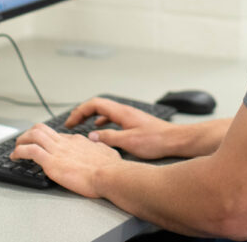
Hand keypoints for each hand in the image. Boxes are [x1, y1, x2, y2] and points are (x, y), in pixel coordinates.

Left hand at [10, 123, 120, 197]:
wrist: (109, 175)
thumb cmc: (111, 168)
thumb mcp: (107, 151)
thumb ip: (99, 146)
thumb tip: (97, 144)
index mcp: (77, 141)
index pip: (57, 135)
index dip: (47, 139)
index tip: (43, 145)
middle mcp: (65, 142)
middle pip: (42, 129)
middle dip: (29, 134)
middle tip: (23, 142)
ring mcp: (57, 151)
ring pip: (33, 135)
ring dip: (21, 141)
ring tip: (15, 149)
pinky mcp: (51, 162)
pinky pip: (29, 151)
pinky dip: (19, 152)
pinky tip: (14, 157)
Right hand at [62, 97, 178, 159]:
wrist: (175, 140)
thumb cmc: (156, 140)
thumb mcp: (129, 141)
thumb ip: (109, 138)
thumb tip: (91, 136)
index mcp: (121, 112)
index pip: (94, 104)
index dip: (79, 111)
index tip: (70, 122)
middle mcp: (124, 110)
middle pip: (98, 105)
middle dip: (82, 113)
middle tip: (71, 124)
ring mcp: (129, 115)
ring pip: (105, 111)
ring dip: (91, 117)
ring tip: (81, 126)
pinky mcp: (133, 122)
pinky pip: (112, 117)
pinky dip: (102, 121)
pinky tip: (101, 129)